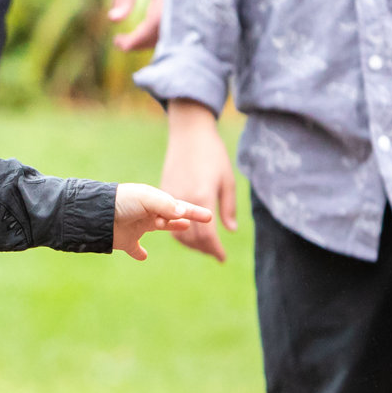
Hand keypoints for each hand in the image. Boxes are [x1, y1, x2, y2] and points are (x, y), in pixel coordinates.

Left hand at [108, 0, 170, 52]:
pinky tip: (138, 34)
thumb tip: (114, 20)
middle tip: (118, 44)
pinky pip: (173, 22)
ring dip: (149, 40)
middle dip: (143, 42)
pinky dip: (156, 32)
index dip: (140, 36)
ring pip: (172, 29)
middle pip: (167, 29)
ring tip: (123, 41)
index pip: (158, 18)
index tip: (119, 44)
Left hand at [113, 182, 214, 260]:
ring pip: (158, 227)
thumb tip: (183, 214)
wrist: (96, 214)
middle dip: (186, 216)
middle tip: (204, 218)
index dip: (194, 211)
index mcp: (153, 201)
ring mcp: (137, 226)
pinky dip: (139, 253)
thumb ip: (165, 205)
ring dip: (170, 226)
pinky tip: (144, 257)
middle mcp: (147, 212)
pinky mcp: (126, 241)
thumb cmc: (122, 201)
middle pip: (171, 215)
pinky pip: (135, 249)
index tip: (209, 216)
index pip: (178, 206)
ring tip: (183, 228)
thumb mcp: (146, 199)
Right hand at [158, 99, 239, 260]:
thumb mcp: (227, 179)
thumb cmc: (212, 154)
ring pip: (174, 231)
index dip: (215, 250)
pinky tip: (186, 231)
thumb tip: (230, 230)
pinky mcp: (161, 192)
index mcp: (201, 198)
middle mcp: (181, 201)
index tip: (222, 259)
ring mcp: (168, 197)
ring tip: (202, 246)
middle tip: (215, 254)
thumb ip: (228, 207)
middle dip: (203, 249)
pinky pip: (164, 220)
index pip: (206, 236)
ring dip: (189, 243)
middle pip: (189, 238)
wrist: (189, 133)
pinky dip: (176, 231)